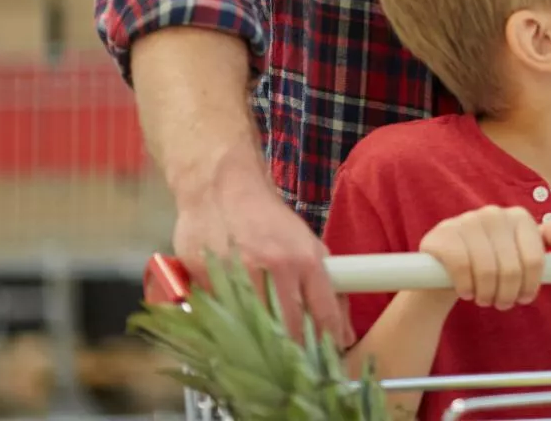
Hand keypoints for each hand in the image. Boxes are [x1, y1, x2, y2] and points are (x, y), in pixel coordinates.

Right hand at [173, 163, 352, 346]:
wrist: (222, 188)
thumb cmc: (267, 219)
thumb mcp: (306, 243)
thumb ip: (326, 285)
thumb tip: (343, 330)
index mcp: (304, 258)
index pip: (323, 312)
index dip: (328, 340)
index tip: (329, 355)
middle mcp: (274, 268)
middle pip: (289, 329)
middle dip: (296, 351)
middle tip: (298, 363)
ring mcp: (238, 275)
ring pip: (256, 329)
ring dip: (263, 346)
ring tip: (268, 352)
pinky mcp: (207, 279)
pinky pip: (222, 318)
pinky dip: (230, 330)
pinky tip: (236, 332)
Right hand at [419, 206, 550, 310]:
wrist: (445, 265)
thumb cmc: (491, 260)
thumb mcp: (521, 251)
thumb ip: (547, 243)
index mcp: (519, 216)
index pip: (535, 259)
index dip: (532, 284)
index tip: (525, 297)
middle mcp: (494, 213)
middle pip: (512, 269)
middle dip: (509, 294)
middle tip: (503, 303)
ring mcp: (467, 221)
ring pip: (488, 271)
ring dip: (488, 295)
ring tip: (486, 300)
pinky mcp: (444, 235)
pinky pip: (463, 269)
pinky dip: (467, 287)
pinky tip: (467, 292)